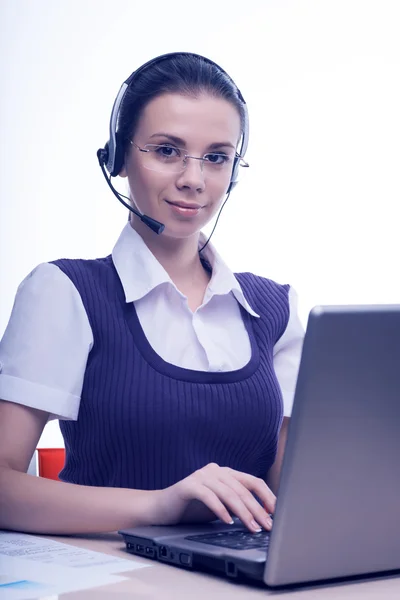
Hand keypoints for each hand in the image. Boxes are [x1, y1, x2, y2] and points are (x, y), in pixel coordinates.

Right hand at [154, 463, 274, 532]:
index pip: (252, 481)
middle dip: (258, 509)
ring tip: (251, 527)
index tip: (276, 513)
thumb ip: (237, 506)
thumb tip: (263, 519)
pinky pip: (209, 496)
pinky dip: (220, 509)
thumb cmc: (192, 509)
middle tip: (267, 526)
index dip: (266, 496)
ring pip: (228, 493)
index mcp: (225, 473)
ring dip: (243, 512)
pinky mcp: (189, 485)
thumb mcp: (220, 507)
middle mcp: (215, 470)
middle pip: (243, 489)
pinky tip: (227, 521)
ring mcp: (201, 475)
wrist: (161, 509)